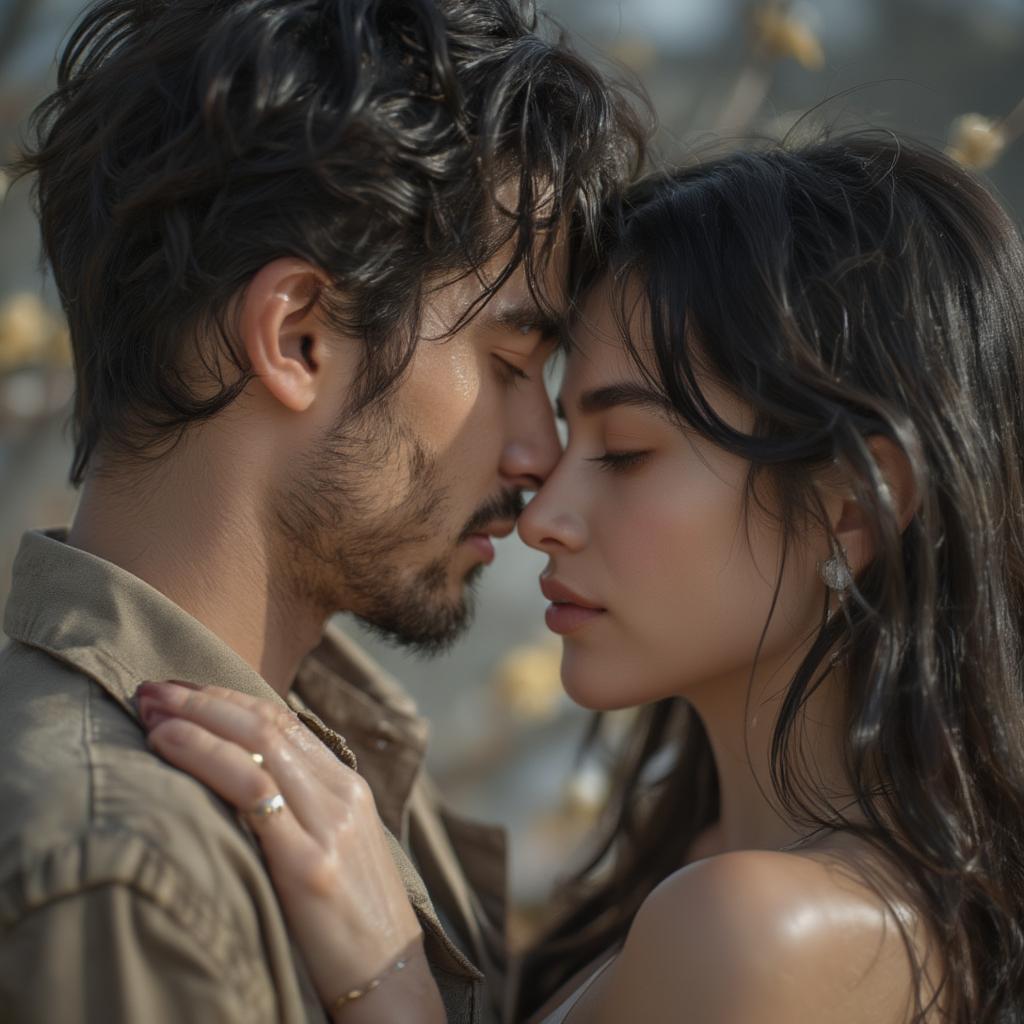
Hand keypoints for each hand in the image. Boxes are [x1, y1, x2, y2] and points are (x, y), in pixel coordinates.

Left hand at [136, 680, 445, 1022]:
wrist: (392, 977)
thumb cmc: (352, 920)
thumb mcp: (337, 848)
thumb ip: (303, 808)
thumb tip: (244, 780)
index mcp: (349, 787)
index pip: (282, 720)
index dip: (226, 697)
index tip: (180, 689)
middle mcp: (341, 794)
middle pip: (266, 722)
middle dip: (203, 698)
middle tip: (150, 687)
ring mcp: (329, 825)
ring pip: (257, 744)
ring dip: (195, 718)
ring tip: (148, 706)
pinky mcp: (308, 863)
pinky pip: (252, 792)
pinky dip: (204, 757)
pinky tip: (167, 745)